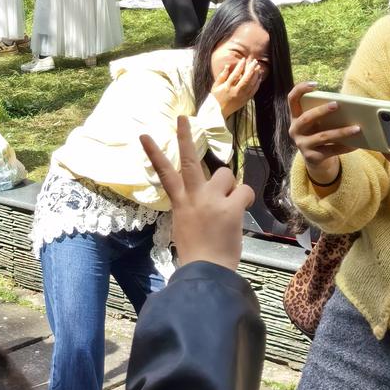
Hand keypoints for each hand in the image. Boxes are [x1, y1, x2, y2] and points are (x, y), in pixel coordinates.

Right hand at [140, 115, 252, 271]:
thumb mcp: (185, 226)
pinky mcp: (230, 207)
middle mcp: (194, 197)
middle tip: (182, 118)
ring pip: (226, 175)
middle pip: (188, 160)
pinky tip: (240, 213)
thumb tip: (210, 198)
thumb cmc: (196, 254)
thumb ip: (193, 207)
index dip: (154, 153)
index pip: (164, 174)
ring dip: (230, 187)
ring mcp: (212, 200)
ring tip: (228, 206)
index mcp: (180, 203)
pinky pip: (244, 191)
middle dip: (185, 137)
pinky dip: (244, 199)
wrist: (206, 271)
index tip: (144, 135)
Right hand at [211, 54, 264, 117]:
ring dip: (256, 75)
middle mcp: (235, 92)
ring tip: (259, 68)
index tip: (244, 59)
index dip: (240, 66)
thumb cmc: (215, 98)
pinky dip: (257, 84)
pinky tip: (259, 78)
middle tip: (255, 61)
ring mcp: (242, 97)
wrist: (218, 112)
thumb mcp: (215, 86)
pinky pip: (253, 91)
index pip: (235, 74)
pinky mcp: (245, 100)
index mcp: (227, 87)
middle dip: (251, 69)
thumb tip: (227, 66)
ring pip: (251, 84)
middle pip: (246, 78)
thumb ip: (222, 75)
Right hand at [288, 81, 360, 185]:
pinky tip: (355, 144)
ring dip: (341, 132)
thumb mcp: (316, 122)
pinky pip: (331, 151)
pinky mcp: (312, 157)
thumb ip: (323, 114)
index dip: (300, 89)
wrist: (314, 159)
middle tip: (336, 104)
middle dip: (321, 111)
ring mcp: (302, 145)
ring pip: (323, 136)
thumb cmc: (318, 133)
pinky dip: (345, 147)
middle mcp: (295, 130)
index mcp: (295, 117)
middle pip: (306, 118)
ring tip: (357, 128)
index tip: (315, 84)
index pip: (292, 99)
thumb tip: (347, 107)